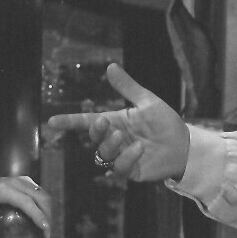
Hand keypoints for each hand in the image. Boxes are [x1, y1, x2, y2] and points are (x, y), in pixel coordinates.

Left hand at [0, 175, 51, 237]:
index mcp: (3, 190)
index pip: (26, 201)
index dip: (37, 214)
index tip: (45, 228)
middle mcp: (14, 182)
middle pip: (38, 195)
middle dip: (47, 214)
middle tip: (47, 233)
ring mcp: (19, 179)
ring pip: (41, 192)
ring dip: (47, 209)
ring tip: (46, 226)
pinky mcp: (22, 180)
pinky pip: (38, 190)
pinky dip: (43, 203)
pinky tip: (42, 215)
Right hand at [46, 63, 189, 181]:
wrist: (184, 144)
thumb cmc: (165, 122)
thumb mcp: (146, 101)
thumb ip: (127, 86)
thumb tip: (110, 66)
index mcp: (115, 121)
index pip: (87, 121)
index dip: (70, 121)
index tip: (52, 121)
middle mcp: (115, 140)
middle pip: (93, 138)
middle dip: (94, 130)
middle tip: (104, 121)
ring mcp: (121, 156)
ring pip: (103, 154)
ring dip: (110, 144)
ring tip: (123, 135)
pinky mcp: (131, 171)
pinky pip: (120, 167)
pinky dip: (127, 158)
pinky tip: (140, 149)